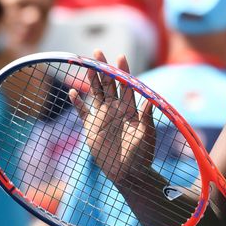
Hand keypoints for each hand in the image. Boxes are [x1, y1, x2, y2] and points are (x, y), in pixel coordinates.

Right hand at [69, 50, 156, 184]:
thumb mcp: (147, 134)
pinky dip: (78, 103)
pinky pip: (83, 112)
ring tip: (87, 64)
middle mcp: (116, 109)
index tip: (121, 57)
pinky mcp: (92, 128)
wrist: (130, 174)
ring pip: (95, 93)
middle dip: (103, 68)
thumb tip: (151, 99)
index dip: (123, 71)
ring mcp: (103, 117)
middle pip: (108, 84)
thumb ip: (146, 116)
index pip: (126, 85)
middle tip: (98, 51)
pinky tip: (73, 92)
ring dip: (91, 79)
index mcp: (130, 108)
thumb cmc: (143, 154)